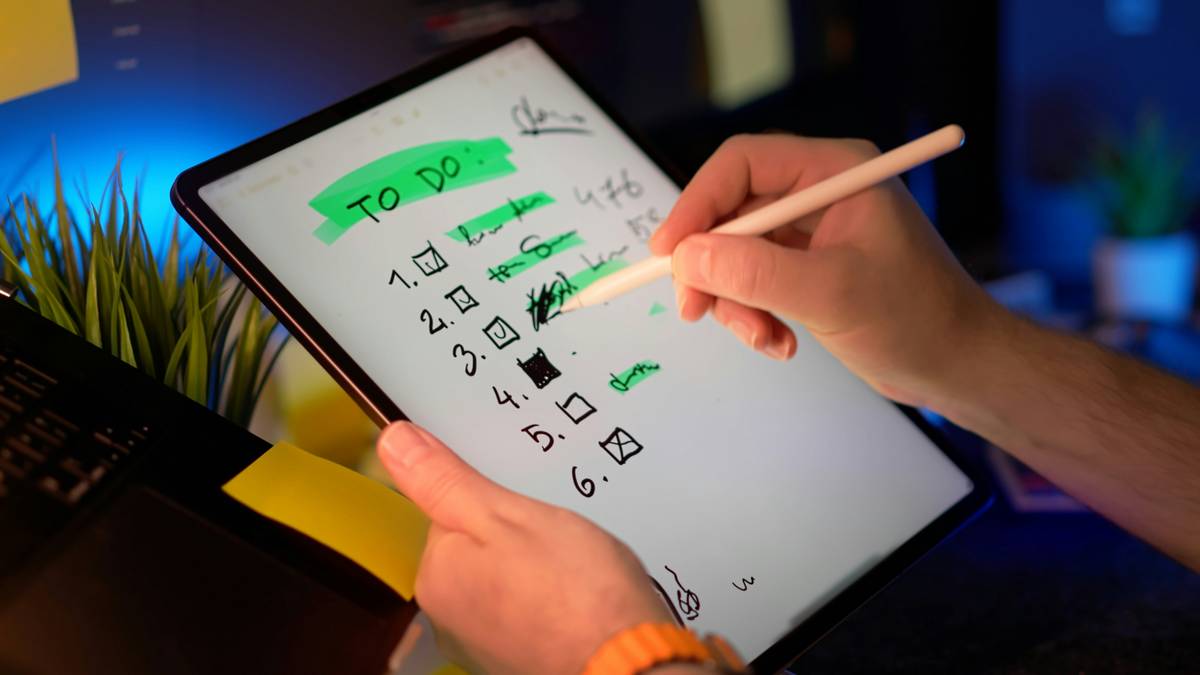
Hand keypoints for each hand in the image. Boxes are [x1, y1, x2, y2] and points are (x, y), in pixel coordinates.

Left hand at [377, 422, 673, 673]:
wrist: (628, 663)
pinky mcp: (519, 660)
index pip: (451, 514)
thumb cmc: (575, 593)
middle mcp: (449, 619)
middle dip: (515, 535)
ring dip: (534, 570)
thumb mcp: (505, 514)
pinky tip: (578, 597)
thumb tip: (396, 441)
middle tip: (555, 537)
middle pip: (477, 550)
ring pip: (504, 580)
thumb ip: (446, 481)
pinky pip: (527, 613)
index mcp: (438, 577)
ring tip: (573, 568)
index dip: (493, 500)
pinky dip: (550, 601)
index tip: (523, 503)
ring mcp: (485, 646)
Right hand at [649, 133, 1007, 407]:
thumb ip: (756, 273)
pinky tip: (781, 343)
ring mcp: (812, 233)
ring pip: (735, 254)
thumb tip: (688, 259)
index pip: (741, 164)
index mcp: (834, 171)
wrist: (957, 366)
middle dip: (712, 266)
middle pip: (730, 212)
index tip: (669, 253)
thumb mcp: (831, 293)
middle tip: (696, 310)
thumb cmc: (916, 319)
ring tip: (764, 338)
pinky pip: (753, 283)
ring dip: (735, 302)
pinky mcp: (807, 269)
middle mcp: (819, 193)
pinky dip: (754, 316)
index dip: (697, 203)